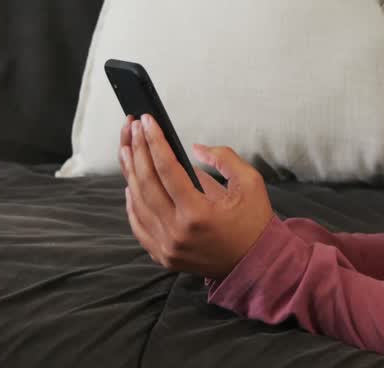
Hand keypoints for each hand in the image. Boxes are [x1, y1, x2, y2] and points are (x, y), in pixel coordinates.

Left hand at [118, 115, 273, 279]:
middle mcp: (177, 231)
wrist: (255, 263)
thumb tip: (194, 149)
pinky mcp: (161, 254)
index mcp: (198, 213)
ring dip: (130, 172)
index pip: (167, 169)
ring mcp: (166, 246)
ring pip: (137, 202)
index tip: (147, 121)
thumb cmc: (254, 222)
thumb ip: (224, 159)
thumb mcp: (251, 183)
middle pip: (146, 183)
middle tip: (133, 127)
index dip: (155, 142)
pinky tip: (131, 183)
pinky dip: (132, 201)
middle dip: (137, 150)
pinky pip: (138, 224)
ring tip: (128, 147)